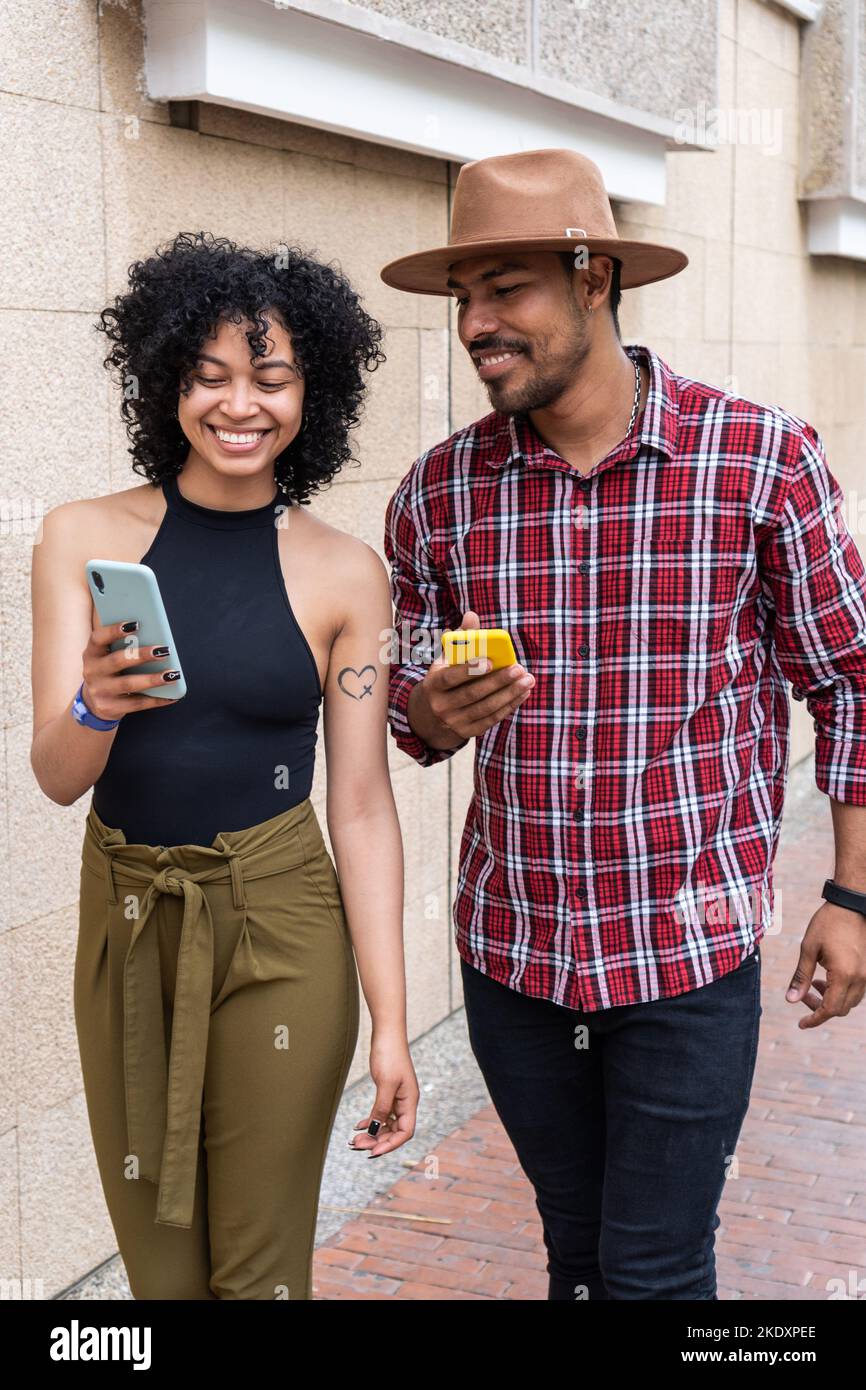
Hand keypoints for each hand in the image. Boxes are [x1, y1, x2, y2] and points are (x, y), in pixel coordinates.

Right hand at [81, 619, 181, 720]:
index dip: (114, 630)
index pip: (98, 638)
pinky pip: (136, 703)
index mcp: (92, 653)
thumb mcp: (108, 657)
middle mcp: (92, 671)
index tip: (136, 623)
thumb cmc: (110, 671)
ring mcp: (99, 691)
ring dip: (153, 679)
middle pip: (118, 661)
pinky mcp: (109, 707)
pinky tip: (172, 696)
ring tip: (173, 674)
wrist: (94, 703)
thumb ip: (124, 646)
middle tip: (164, 650)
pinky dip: (156, 700)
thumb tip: (155, 635)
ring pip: (129, 684)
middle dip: (142, 655)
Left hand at [348, 1033, 418, 1157]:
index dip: (390, 1145)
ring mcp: (397, 1097)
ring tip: (355, 1139)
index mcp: (410, 1101)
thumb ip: (381, 1108)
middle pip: (395, 1131)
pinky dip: (371, 1121)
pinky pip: (381, 1113)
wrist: (387, 1033)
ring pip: (386, 1123)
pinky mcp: (388, 1091)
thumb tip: (376, 1131)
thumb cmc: (389, 1054)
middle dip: (377, 1141)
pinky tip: (359, 1125)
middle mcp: (405, 1102)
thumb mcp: (385, 1083)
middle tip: (357, 1146)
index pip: (405, 1132)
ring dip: (373, 1133)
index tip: (373, 1152)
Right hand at [411, 609, 534, 746]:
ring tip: (527, 679)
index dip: (470, 669)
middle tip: (519, 669)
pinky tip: (523, 693)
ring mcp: (454, 722)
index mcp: (433, 685)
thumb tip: (472, 615)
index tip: (491, 660)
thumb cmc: (443, 679)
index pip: (450, 677)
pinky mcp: (467, 732)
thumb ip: (459, 639)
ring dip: (509, 694)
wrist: (427, 717)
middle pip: (472, 694)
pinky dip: (509, 706)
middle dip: (498, 681)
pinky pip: (491, 719)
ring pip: (485, 708)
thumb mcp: (444, 661)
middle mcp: (441, 706)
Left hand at [786, 902, 865, 1027]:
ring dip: (832, 1000)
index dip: (815, 1019)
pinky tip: (827, 978)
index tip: (801, 1023)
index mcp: (844, 975)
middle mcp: (860, 978)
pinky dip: (842, 991)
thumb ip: (801, 977)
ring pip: (851, 1001)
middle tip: (803, 996)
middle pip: (842, 1009)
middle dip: (821, 1008)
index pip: (831, 1009)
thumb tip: (791, 1000)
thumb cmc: (827, 924)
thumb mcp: (808, 949)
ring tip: (815, 984)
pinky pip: (857, 991)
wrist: (851, 905)